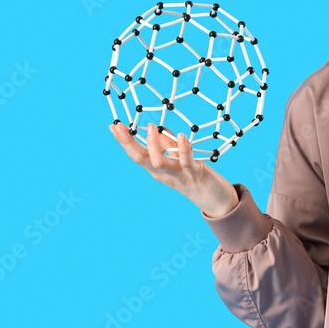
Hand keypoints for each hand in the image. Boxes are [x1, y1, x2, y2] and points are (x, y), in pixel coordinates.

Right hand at [109, 122, 239, 216]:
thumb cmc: (195, 177)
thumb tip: (156, 130)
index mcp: (157, 170)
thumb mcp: (178, 161)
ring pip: (159, 163)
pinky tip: (181, 136)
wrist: (215, 201)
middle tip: (119, 127)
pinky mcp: (195, 174)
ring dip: (153, 145)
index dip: (123, 142)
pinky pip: (186, 162)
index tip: (113, 126)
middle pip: (140, 160)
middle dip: (128, 143)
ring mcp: (179, 175)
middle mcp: (164, 174)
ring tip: (151, 127)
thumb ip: (168, 145)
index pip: (135, 155)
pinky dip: (183, 149)